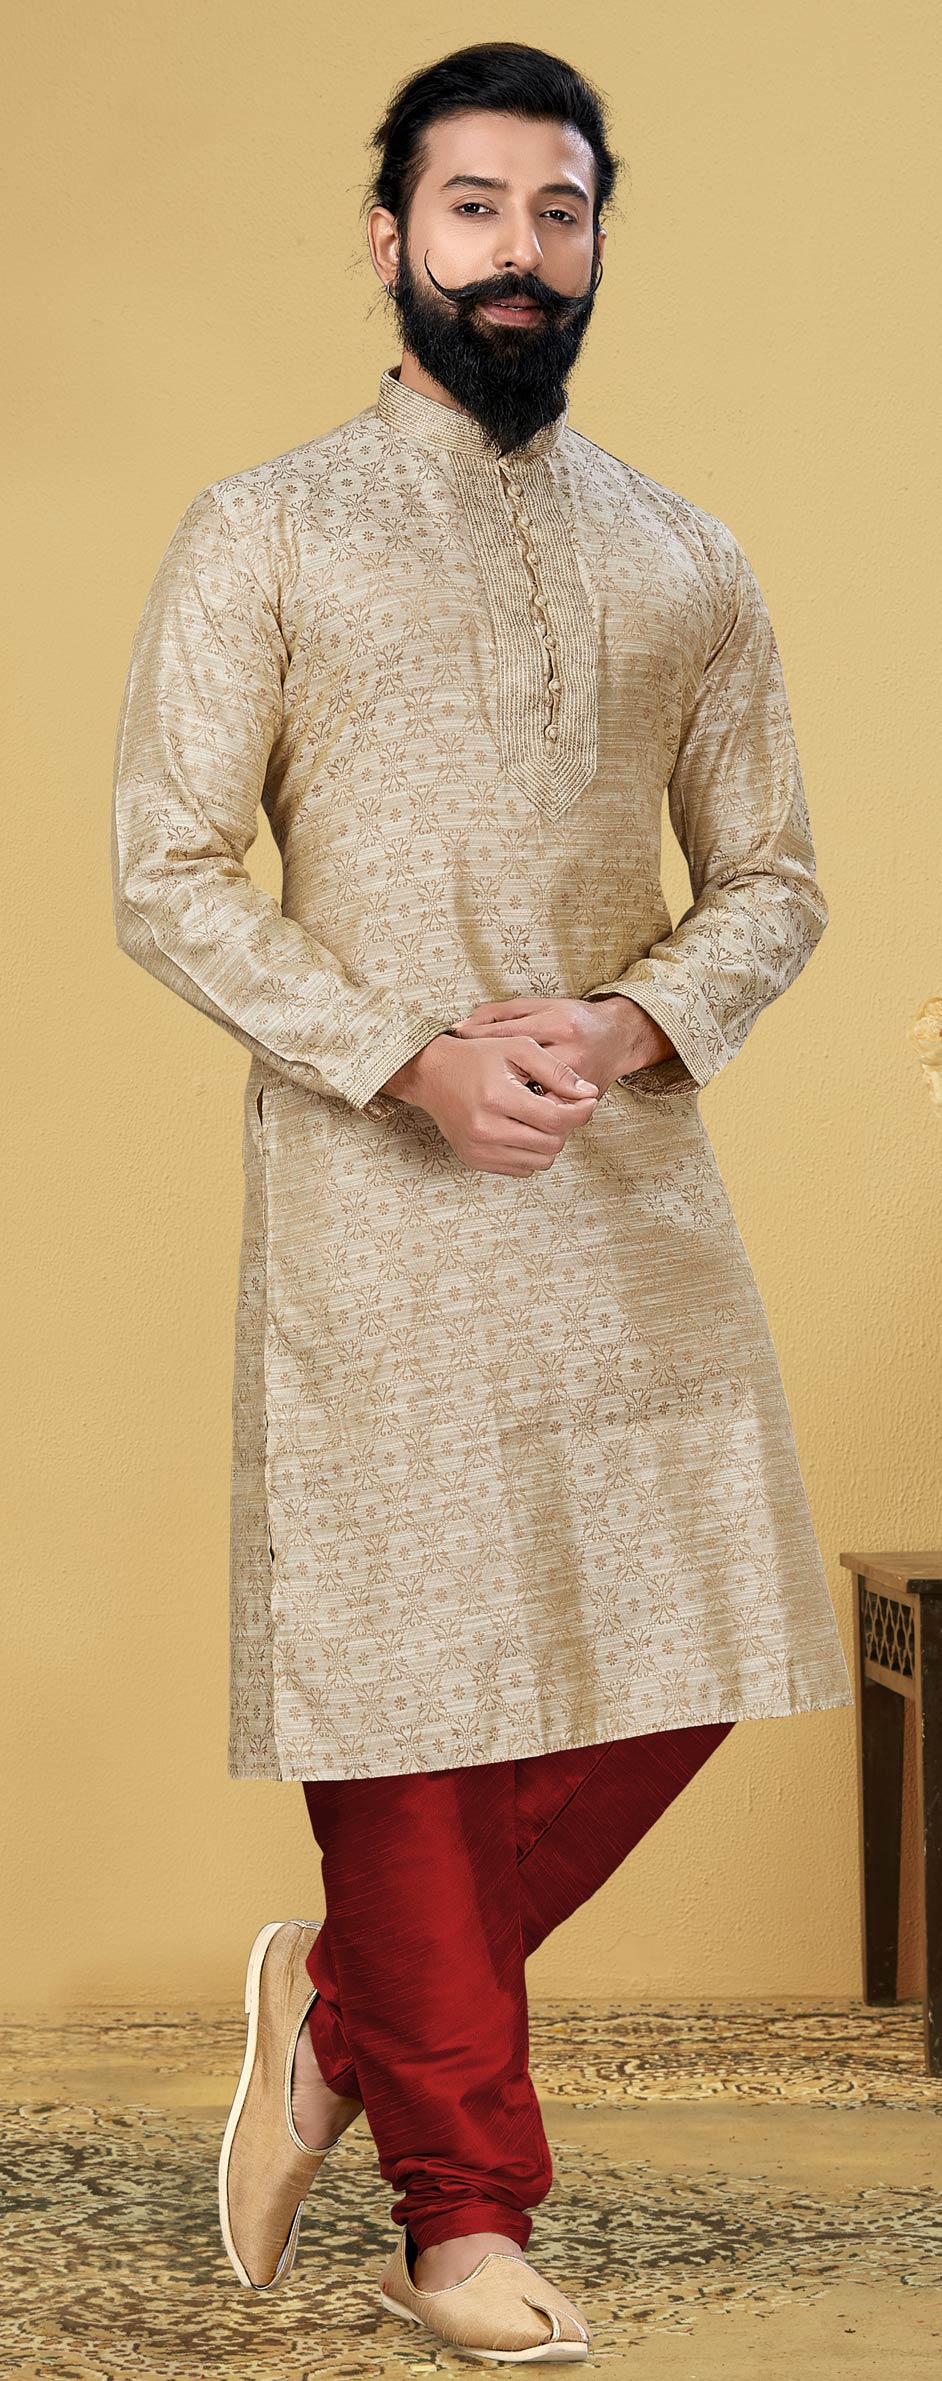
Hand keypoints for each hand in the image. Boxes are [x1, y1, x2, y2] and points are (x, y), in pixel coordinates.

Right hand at [387, 1030, 599, 1177]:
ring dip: (549, 1141)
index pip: (556, 1119)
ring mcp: (478, 1149)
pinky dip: (530, 1152)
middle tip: (559, 1105)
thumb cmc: (476, 1057)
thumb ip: (556, 1071)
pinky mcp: (474, 1160)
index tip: (587, 1101)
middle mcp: (485, 1129)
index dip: (581, 1112)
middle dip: (564, 1125)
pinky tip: (522, 1129)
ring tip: (540, 1117)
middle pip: (551, 1144)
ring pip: (540, 1161)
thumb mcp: (519, 1048)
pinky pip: (521, 1169)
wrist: (432, 1075)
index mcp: (497, 1097)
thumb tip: (587, 1094)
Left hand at [446, 996, 677, 1094]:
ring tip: (495, 1105)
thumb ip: (499, 1014)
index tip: (457, 1054)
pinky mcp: (589, 1099)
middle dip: (494, 1087)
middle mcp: (571, 1052)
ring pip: (539, 1104)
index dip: (478, 1046)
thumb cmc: (572, 1019)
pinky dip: (535, 1118)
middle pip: (522, 1078)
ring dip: (514, 1109)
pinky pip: (556, 1115)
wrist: (618, 1037)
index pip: (508, 1038)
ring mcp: (583, 1079)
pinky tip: (519, 1114)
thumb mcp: (537, 1006)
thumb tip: (460, 1029)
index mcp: (556, 1024)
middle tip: (476, 1090)